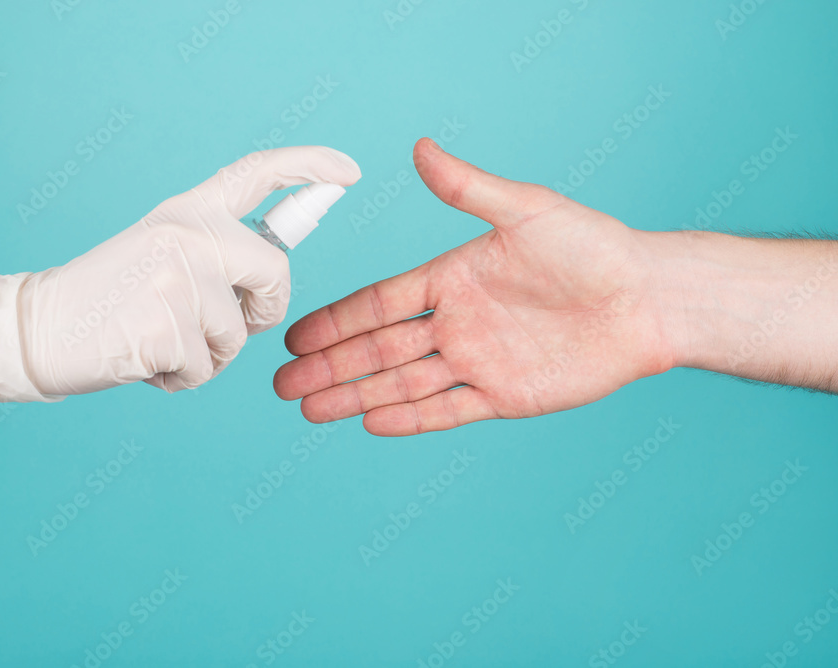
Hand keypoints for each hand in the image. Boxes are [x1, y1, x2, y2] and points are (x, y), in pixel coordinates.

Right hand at [0, 146, 360, 411]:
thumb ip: (213, 257)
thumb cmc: (104, 301)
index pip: (256, 173)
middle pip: (276, 273)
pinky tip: (141, 359)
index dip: (308, 167)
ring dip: (207, 354)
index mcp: (186, 212)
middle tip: (231, 326)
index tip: (350, 172)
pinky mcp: (166, 326)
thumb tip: (270, 285)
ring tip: (156, 339)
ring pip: (238, 335)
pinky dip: (179, 378)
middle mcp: (187, 234)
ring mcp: (178, 278)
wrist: (33, 328)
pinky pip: (206, 369)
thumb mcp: (159, 255)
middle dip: (264, 312)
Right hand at [274, 139, 675, 435]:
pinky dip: (411, 418)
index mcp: (453, 278)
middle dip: (330, 367)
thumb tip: (420, 147)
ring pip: (403, 383)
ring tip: (311, 410)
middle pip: (379, 349)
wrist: (649, 299)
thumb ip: (468, 188)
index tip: (296, 336)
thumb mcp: (527, 209)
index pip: (380, 303)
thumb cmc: (593, 247)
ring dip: (356, 397)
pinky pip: (448, 410)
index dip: (336, 321)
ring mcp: (479, 361)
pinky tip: (373, 421)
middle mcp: (457, 322)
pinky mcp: (505, 395)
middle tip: (284, 385)